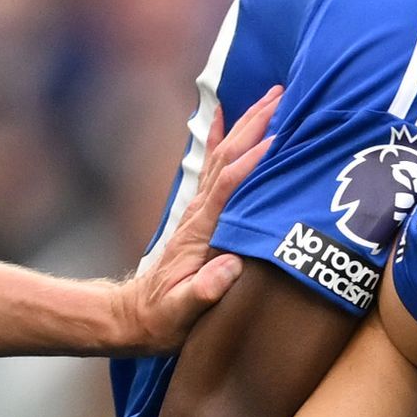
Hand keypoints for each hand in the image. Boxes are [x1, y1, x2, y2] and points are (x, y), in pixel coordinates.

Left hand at [104, 88, 281, 351]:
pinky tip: (227, 115)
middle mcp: (200, 213)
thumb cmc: (162, 320)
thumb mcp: (181, 314)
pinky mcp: (201, 214)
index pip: (228, 188)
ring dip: (247, 124)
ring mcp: (199, 211)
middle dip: (253, 125)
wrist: (135, 317)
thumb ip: (203, 292)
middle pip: (228, 158)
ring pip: (225, 156)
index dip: (252, 163)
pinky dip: (223, 138)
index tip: (278, 139)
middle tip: (281, 96)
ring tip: (271, 97)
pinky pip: (215, 168)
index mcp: (201, 232)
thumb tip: (229, 268)